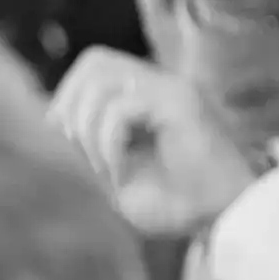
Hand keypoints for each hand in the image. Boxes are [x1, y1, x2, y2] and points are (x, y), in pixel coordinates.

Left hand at [49, 47, 262, 235]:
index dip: (68, 95)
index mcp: (145, 96)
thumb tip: (53, 118)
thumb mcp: (116, 172)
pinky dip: (108, 142)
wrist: (224, 220)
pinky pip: (123, 108)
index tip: (68, 138)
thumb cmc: (176, 202)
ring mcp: (172, 90)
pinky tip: (120, 170)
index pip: (93, 64)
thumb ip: (87, 143)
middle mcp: (159, 86)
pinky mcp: (183, 104)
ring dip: (89, 128)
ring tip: (105, 165)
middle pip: (94, 60)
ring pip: (103, 80)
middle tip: (82, 149)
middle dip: (72, 106)